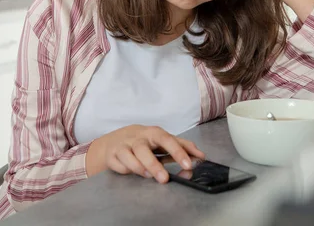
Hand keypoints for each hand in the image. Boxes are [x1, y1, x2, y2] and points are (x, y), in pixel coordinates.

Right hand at [86, 125, 204, 183]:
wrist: (114, 141)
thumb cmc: (144, 141)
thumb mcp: (162, 141)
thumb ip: (182, 147)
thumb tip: (201, 156)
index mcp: (153, 133)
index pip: (167, 140)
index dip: (178, 152)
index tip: (188, 164)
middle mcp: (137, 138)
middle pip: (144, 149)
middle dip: (154, 164)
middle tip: (165, 179)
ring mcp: (123, 146)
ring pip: (128, 156)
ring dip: (139, 167)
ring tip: (149, 176)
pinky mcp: (111, 155)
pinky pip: (118, 165)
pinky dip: (125, 170)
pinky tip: (130, 171)